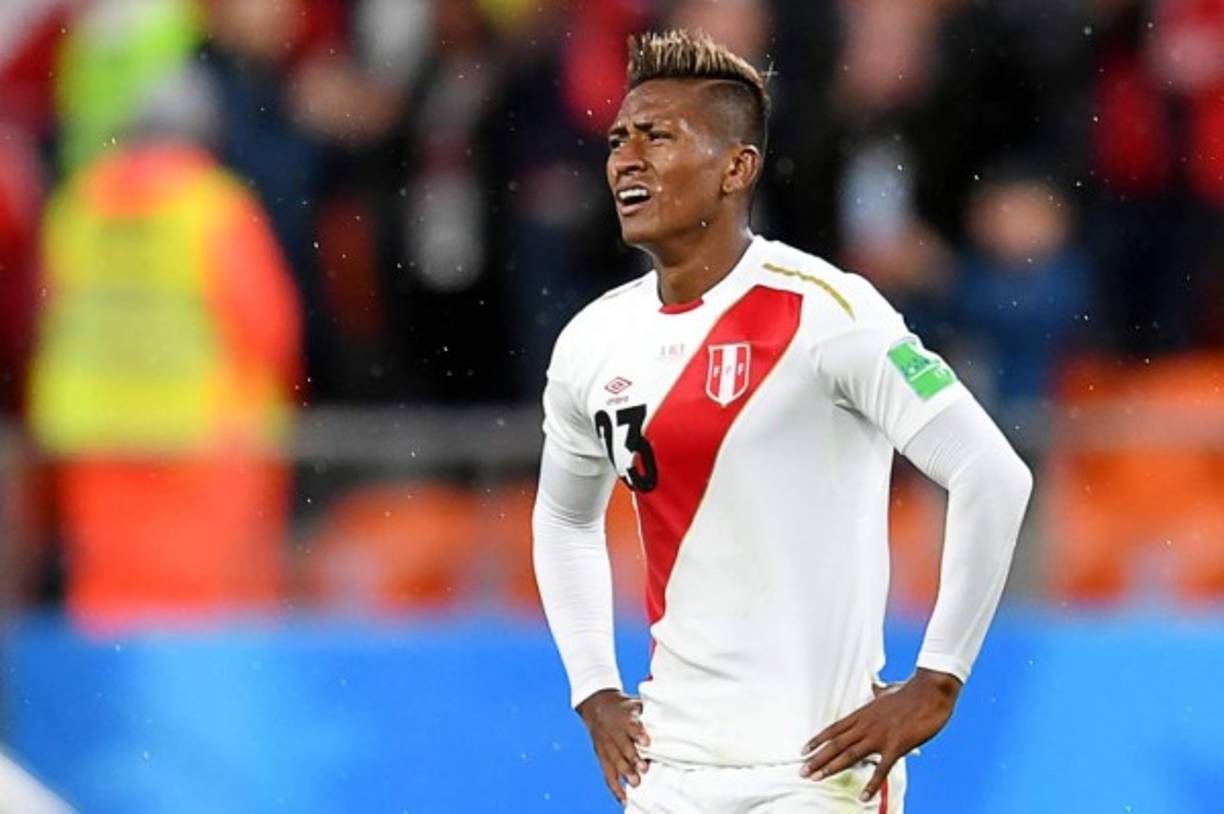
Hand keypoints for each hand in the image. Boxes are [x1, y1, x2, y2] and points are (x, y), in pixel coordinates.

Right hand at [576, 689, 650, 802]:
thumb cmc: (625, 707)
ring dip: (625, 772)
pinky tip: (624, 797)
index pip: (631, 726)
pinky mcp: (602, 756)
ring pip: (615, 760)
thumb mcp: (635, 704)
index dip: (638, 733)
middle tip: (644, 768)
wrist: (597, 705)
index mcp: (625, 717)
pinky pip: (607, 773)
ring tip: (636, 783)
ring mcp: (607, 745)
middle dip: (633, 758)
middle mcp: (615, 732)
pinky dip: (615, 786)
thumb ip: (651, 713)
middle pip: (623, 746)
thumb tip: (675, 719)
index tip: (646, 742)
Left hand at [799, 669, 961, 801]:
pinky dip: (872, 784)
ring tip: (817, 778)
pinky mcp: (896, 746)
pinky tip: (863, 796)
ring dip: (832, 767)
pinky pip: (881, 769)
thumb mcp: (888, 691)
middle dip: (817, 758)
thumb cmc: (910, 690)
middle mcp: (866, 725)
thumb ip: (878, 693)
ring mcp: (879, 736)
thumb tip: (875, 687)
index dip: (817, 740)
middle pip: (836, 744)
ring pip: (850, 755)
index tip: (803, 750)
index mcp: (863, 713)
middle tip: (802, 771)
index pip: (834, 729)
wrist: (929, 690)